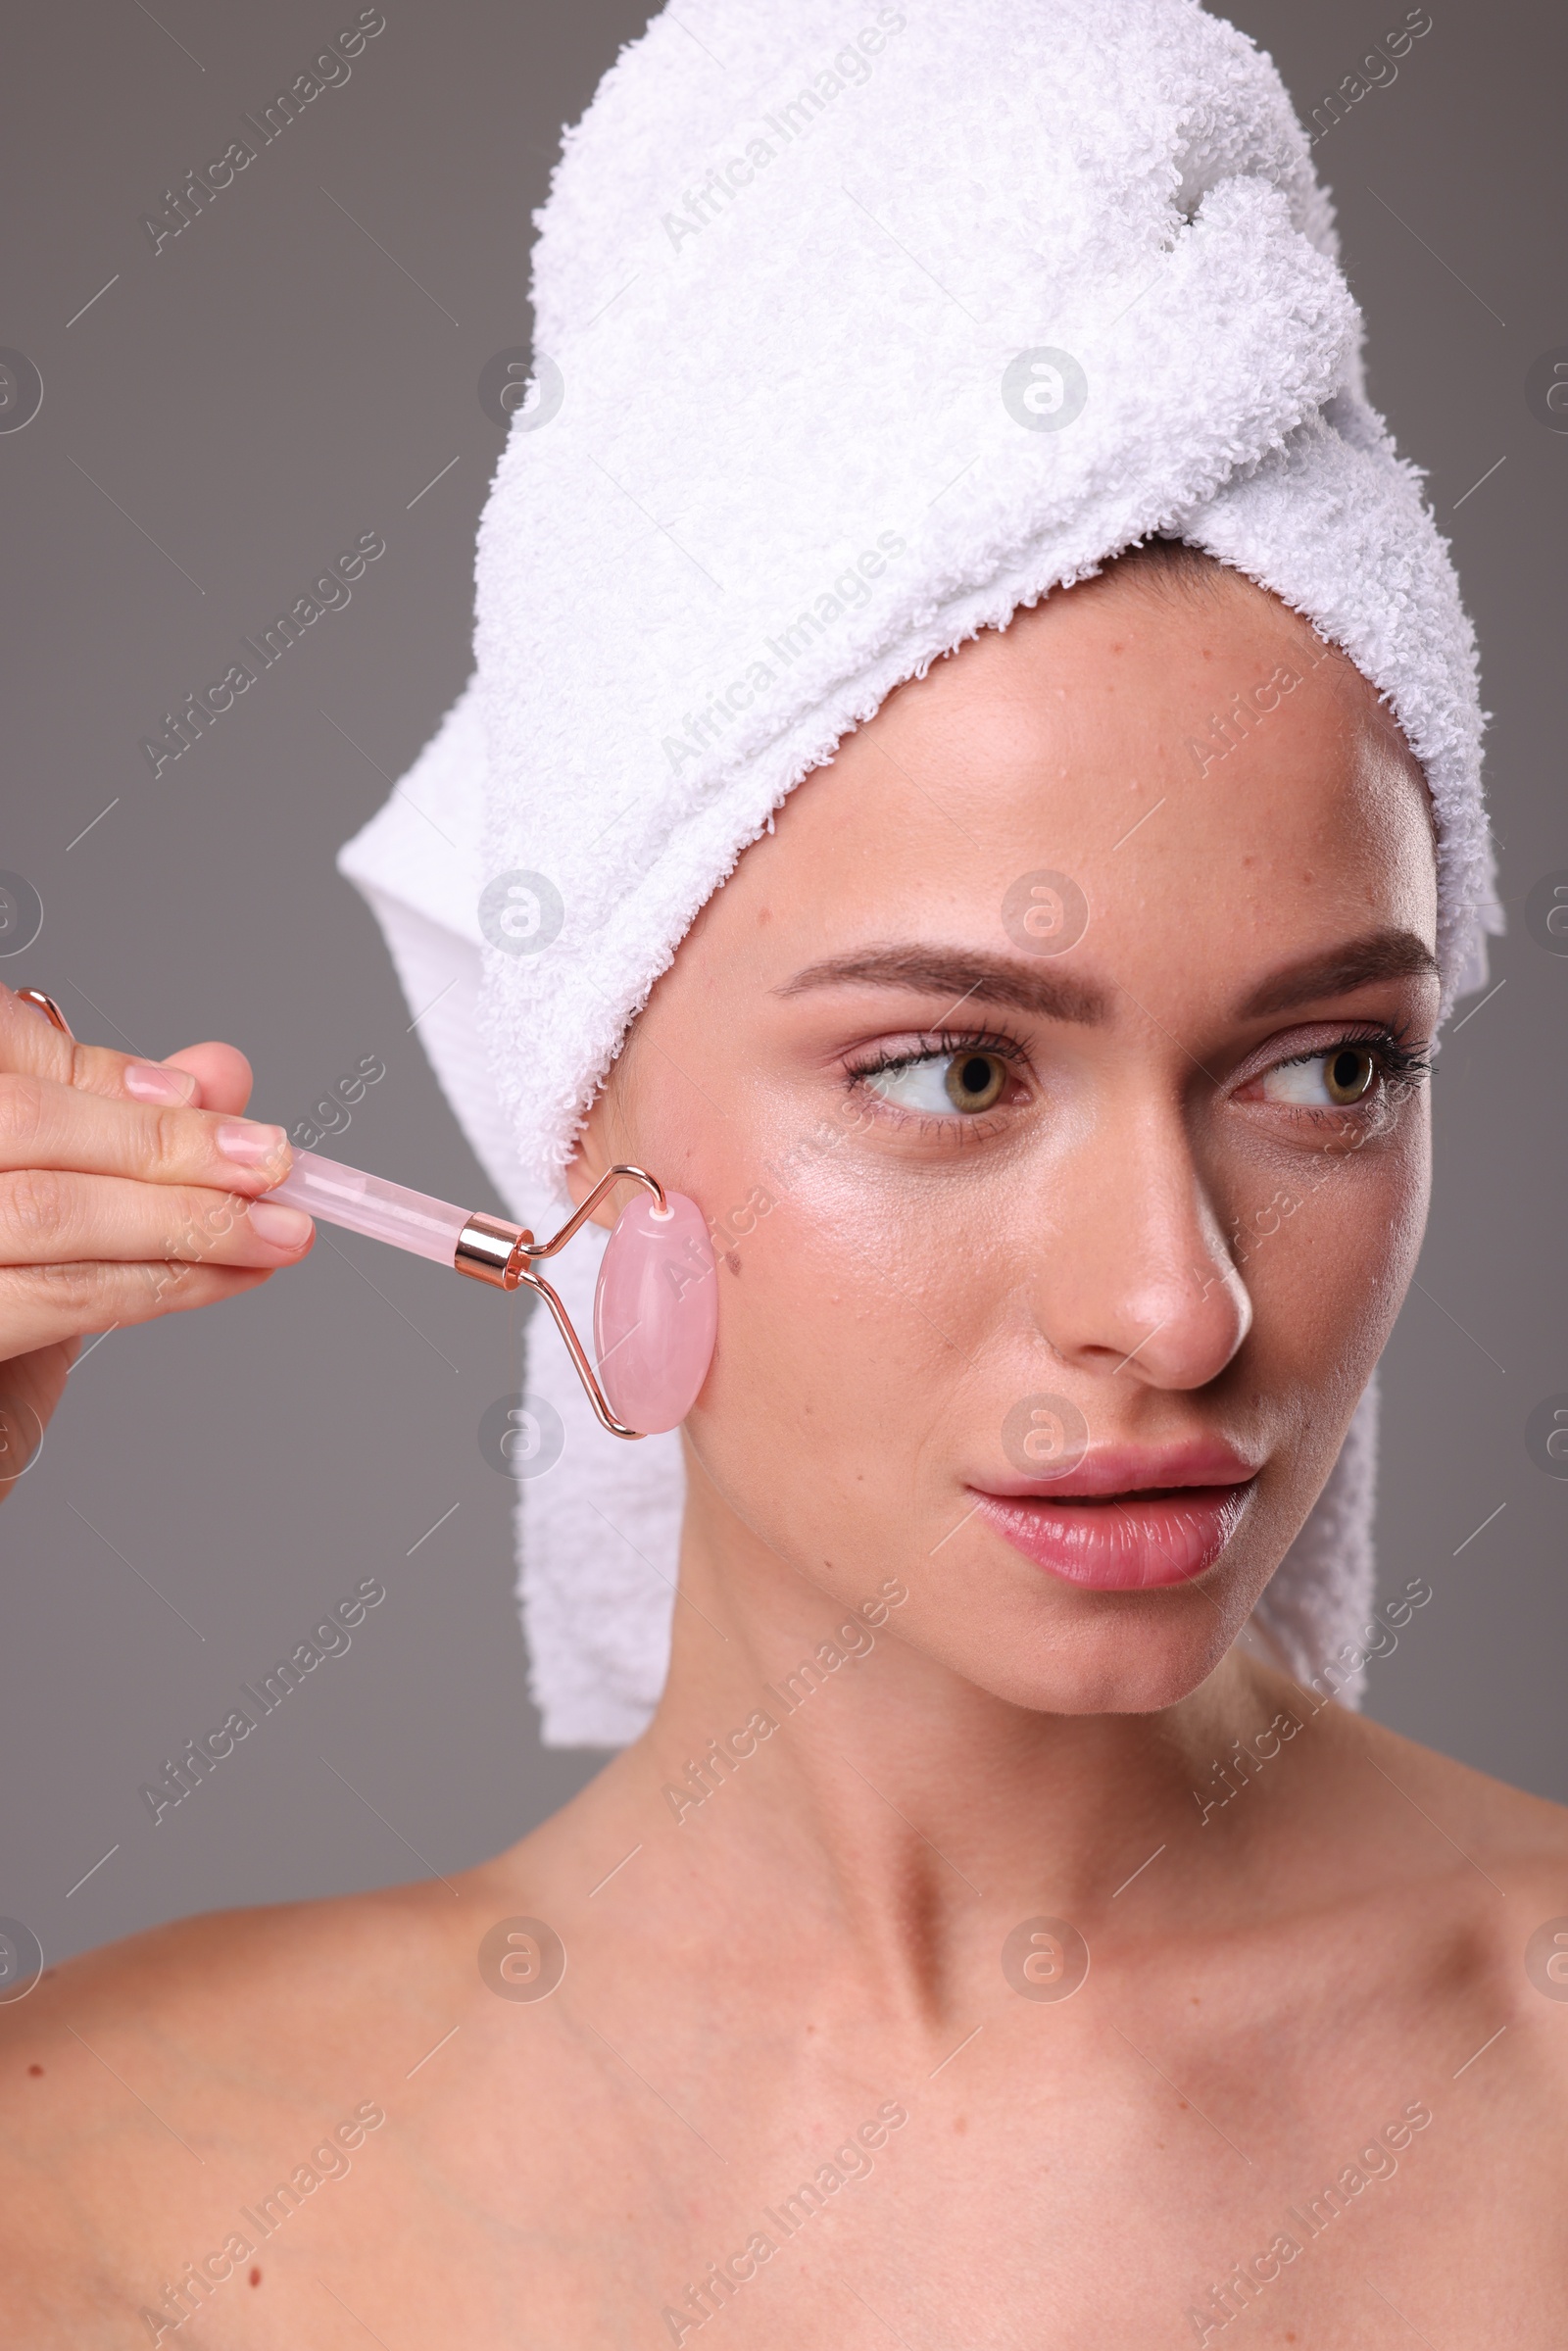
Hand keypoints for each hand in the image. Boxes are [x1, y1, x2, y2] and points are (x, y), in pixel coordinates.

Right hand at [0, 985, 312, 1501]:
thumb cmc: (6, 1302)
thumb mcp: (62, 1208)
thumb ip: (127, 1133)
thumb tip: (218, 1076)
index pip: (14, 1060)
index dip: (121, 1085)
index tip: (219, 1105)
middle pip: (30, 1121)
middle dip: (169, 1144)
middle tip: (272, 1162)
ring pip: (51, 1209)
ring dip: (183, 1216)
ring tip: (275, 1228)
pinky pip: (59, 1296)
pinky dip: (159, 1283)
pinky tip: (227, 1276)